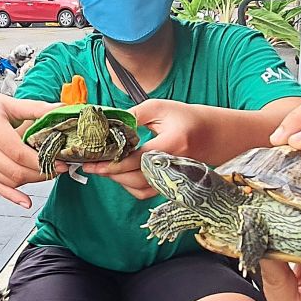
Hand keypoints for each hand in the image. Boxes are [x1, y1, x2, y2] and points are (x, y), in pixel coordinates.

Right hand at [0, 91, 60, 207]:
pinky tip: (26, 202)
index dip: (41, 161)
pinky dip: (12, 196)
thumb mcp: (8, 102)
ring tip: (49, 174)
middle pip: (15, 170)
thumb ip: (35, 108)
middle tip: (59, 169)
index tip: (59, 161)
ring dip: (31, 181)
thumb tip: (61, 108)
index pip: (18, 153)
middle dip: (41, 173)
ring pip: (8, 180)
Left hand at [85, 99, 207, 199]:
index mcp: (173, 143)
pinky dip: (128, 185)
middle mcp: (174, 165)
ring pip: (139, 188)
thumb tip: (106, 125)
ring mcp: (172, 178)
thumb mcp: (158, 108)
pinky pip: (145, 192)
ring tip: (102, 166)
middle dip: (110, 173)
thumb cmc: (184, 117)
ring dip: (117, 179)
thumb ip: (132, 116)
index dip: (114, 163)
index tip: (93, 161)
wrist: (210, 134)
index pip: (138, 158)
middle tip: (90, 164)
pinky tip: (119, 173)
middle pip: (136, 177)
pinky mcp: (169, 184)